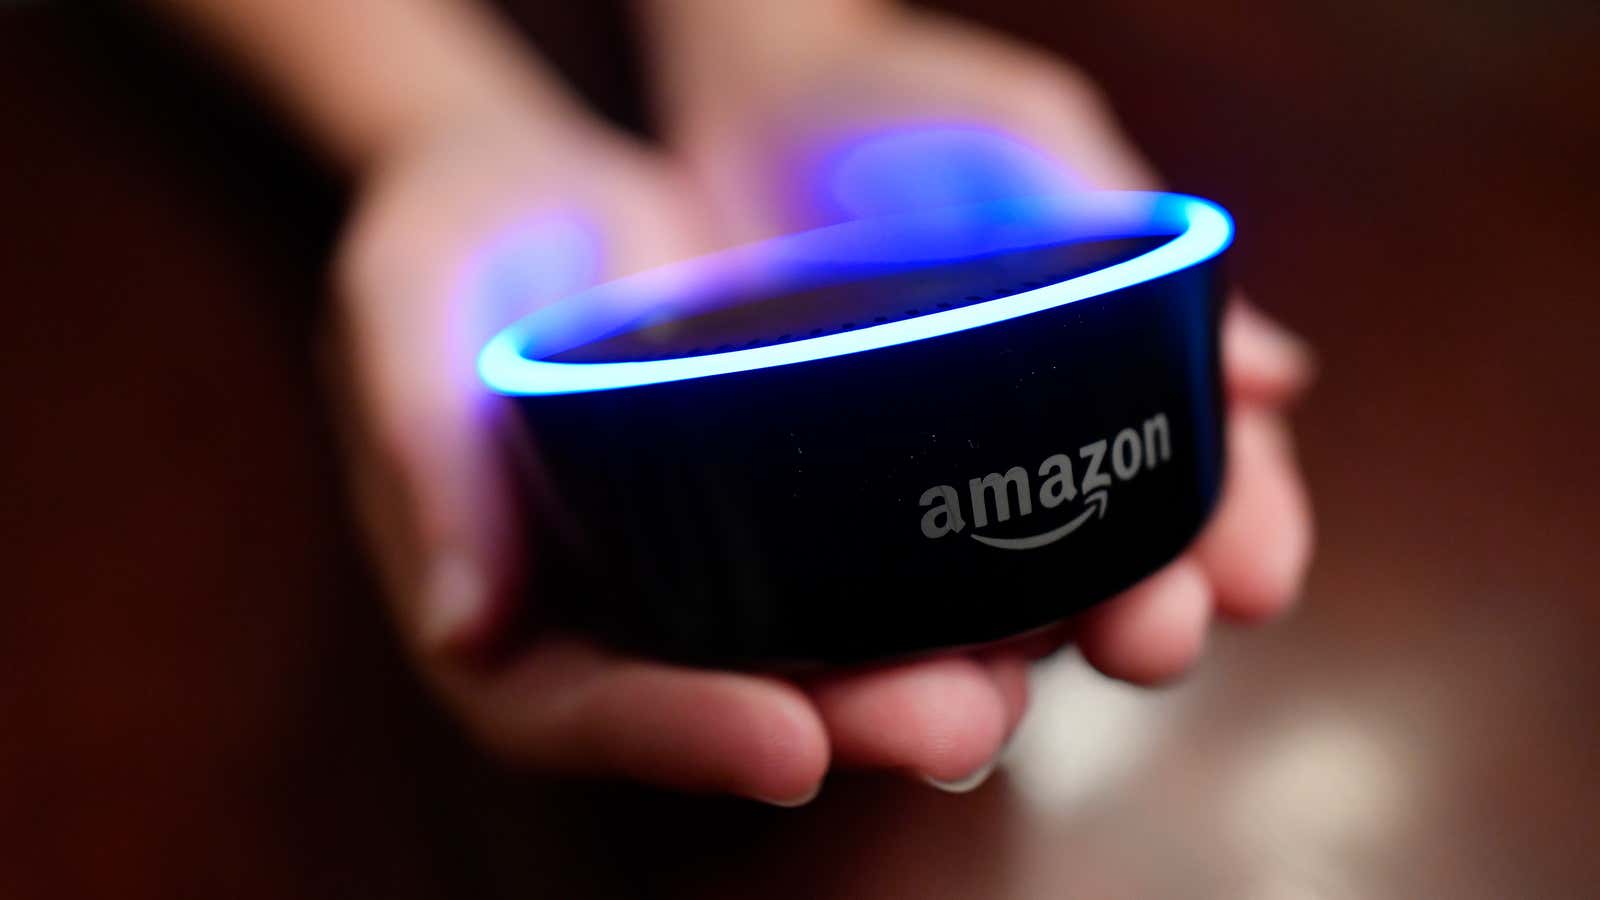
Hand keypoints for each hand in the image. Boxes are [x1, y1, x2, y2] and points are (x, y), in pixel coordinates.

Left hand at [647, 5, 1315, 779]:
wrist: (757, 107)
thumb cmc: (923, 124)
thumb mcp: (1040, 160)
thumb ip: (1142, 255)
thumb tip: (1276, 378)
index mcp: (1120, 401)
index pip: (1211, 488)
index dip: (1243, 534)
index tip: (1255, 573)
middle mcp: (1033, 478)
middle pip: (1108, 580)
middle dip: (1140, 618)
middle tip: (1149, 635)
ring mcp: (922, 510)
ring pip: (982, 625)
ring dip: (997, 675)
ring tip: (1000, 700)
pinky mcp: (809, 525)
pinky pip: (841, 606)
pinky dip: (856, 654)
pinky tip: (860, 684)